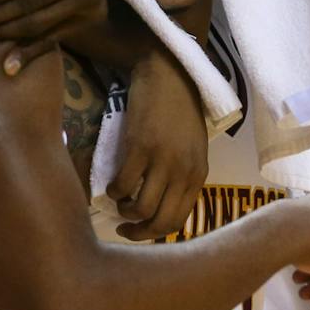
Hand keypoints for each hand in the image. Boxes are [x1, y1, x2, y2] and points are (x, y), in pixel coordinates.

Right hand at [108, 50, 208, 240]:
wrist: (170, 76)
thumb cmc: (179, 113)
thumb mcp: (191, 150)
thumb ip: (181, 177)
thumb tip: (159, 205)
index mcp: (198, 175)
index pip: (179, 219)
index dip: (156, 233)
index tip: (139, 230)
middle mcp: (184, 172)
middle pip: (160, 220)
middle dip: (138, 232)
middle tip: (122, 228)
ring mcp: (163, 160)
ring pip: (140, 208)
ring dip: (124, 212)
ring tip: (118, 201)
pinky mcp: (140, 147)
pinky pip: (122, 184)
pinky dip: (113, 191)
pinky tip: (112, 185)